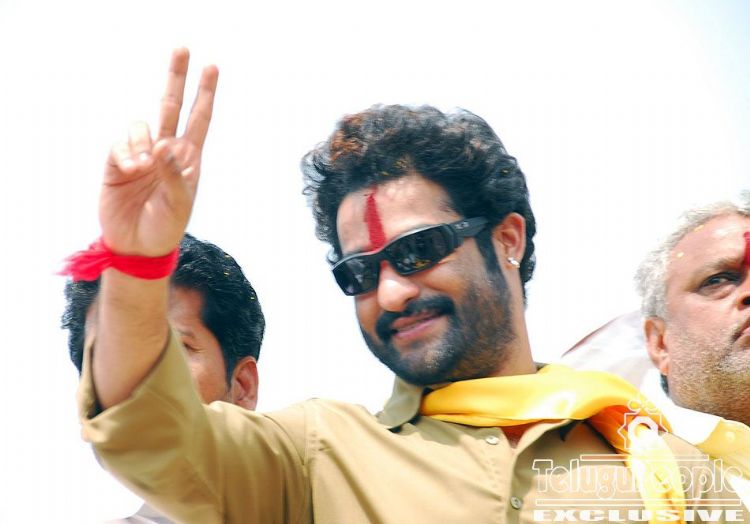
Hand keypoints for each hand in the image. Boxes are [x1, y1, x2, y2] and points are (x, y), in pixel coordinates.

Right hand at [99, 48, 217, 256]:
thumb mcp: (180, 205)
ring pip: (141, 126)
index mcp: (188, 159)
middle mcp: (165, 151)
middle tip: (183, 49)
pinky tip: (130, 169)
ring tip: (143, 168)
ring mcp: (141, 155)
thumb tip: (166, 145)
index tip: (212, 67)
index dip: (205, 94)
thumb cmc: (165, 227)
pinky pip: (119, 144)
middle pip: (171, 106)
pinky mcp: (116, 163)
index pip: (199, 119)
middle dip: (176, 78)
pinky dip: (125, 153)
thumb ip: (176, 176)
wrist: (137, 247)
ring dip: (141, 141)